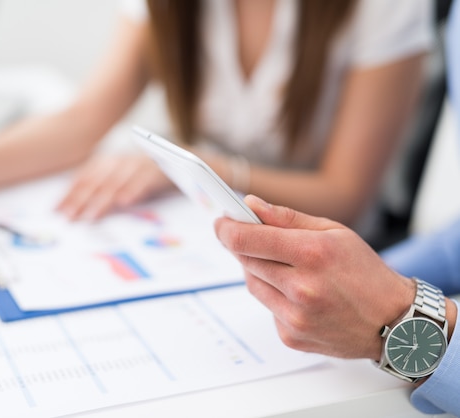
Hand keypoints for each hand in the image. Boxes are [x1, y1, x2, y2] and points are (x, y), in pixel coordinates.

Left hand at [56, 153, 173, 220]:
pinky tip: (126, 203)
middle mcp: (121, 162)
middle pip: (97, 182)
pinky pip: (144, 181)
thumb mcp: (123, 179)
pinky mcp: (158, 171)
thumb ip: (104, 188)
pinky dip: (134, 190)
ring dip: (103, 201)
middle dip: (81, 200)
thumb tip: (79, 206)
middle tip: (70, 218)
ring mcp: (139, 165)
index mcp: (109, 163)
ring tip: (92, 216)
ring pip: (117, 183)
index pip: (84, 178)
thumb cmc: (147, 175)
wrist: (183, 160)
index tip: (58, 211)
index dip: (70, 194)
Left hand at [214, 195, 415, 359]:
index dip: (225, 229)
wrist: (393, 322)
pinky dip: (274, 296)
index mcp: (311, 254)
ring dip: (258, 271)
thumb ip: (287, 218)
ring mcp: (294, 316)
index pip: (246, 240)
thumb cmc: (365, 272)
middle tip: (251, 238)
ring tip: (284, 266)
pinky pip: (267, 307)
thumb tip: (250, 205)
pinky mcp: (291, 336)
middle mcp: (301, 288)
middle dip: (243, 247)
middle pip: (245, 261)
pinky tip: (297, 293)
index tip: (219, 222)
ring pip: (252, 284)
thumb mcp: (334, 231)